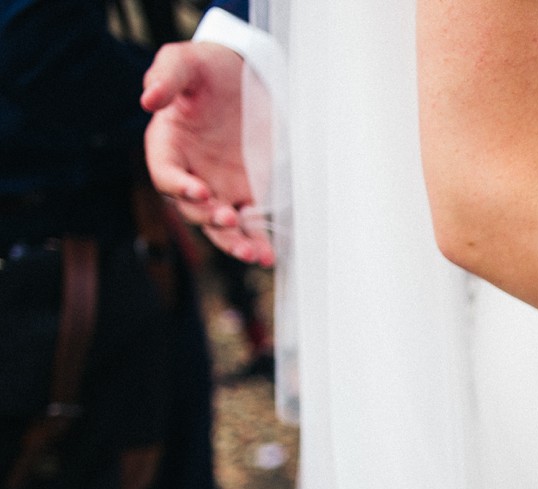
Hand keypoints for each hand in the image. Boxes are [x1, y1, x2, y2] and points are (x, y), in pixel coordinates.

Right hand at [142, 42, 274, 264]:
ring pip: (220, 226)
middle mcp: (190, 172)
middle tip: (229, 218)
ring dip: (233, 242)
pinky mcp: (247, 193)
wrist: (245, 75)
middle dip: (209, 218)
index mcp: (168, 146)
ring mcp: (219, 186)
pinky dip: (257, 241)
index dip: (178, 186)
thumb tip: (147, 99)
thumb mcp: (186, 62)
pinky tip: (268, 256)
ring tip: (252, 253)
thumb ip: (166, 76)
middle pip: (192, 208)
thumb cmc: (208, 68)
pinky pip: (250, 225)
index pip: (165, 174)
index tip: (198, 191)